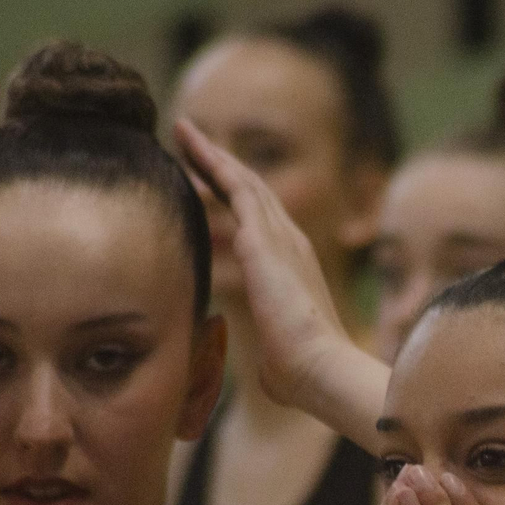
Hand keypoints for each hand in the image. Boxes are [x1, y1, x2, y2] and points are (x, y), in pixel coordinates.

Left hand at [173, 119, 349, 404]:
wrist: (320, 368)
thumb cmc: (300, 374)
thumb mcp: (276, 355)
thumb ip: (268, 348)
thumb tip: (263, 371)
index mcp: (292, 268)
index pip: (258, 224)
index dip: (232, 200)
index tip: (207, 184)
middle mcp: (290, 243)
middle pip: (250, 191)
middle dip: (220, 165)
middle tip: (191, 141)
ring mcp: (280, 236)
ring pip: (241, 180)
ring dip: (211, 154)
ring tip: (183, 131)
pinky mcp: (264, 238)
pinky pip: (236, 186)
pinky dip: (212, 161)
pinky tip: (189, 144)